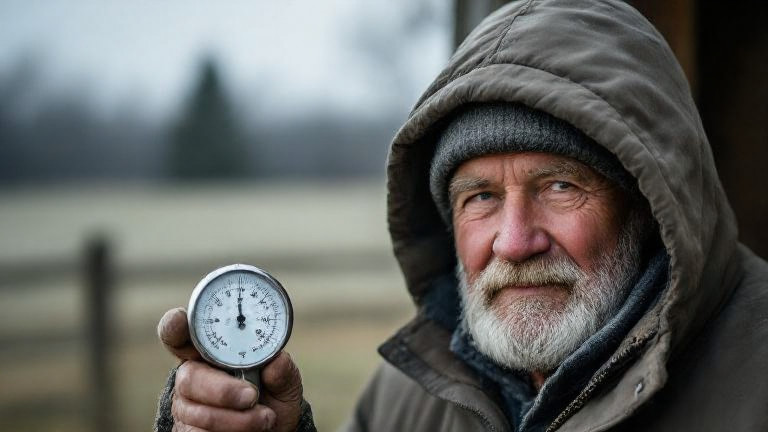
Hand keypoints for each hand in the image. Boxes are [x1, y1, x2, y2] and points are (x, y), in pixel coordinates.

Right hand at [158, 308, 303, 431]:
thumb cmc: (273, 399)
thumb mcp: (285, 382)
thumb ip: (282, 370)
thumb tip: (277, 361)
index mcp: (210, 352)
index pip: (181, 333)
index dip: (174, 325)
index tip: (178, 323)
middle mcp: (193, 375)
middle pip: (189, 377)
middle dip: (223, 390)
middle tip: (252, 396)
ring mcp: (186, 406)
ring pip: (198, 412)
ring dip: (237, 418)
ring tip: (265, 418)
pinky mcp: (187, 431)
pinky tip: (249, 430)